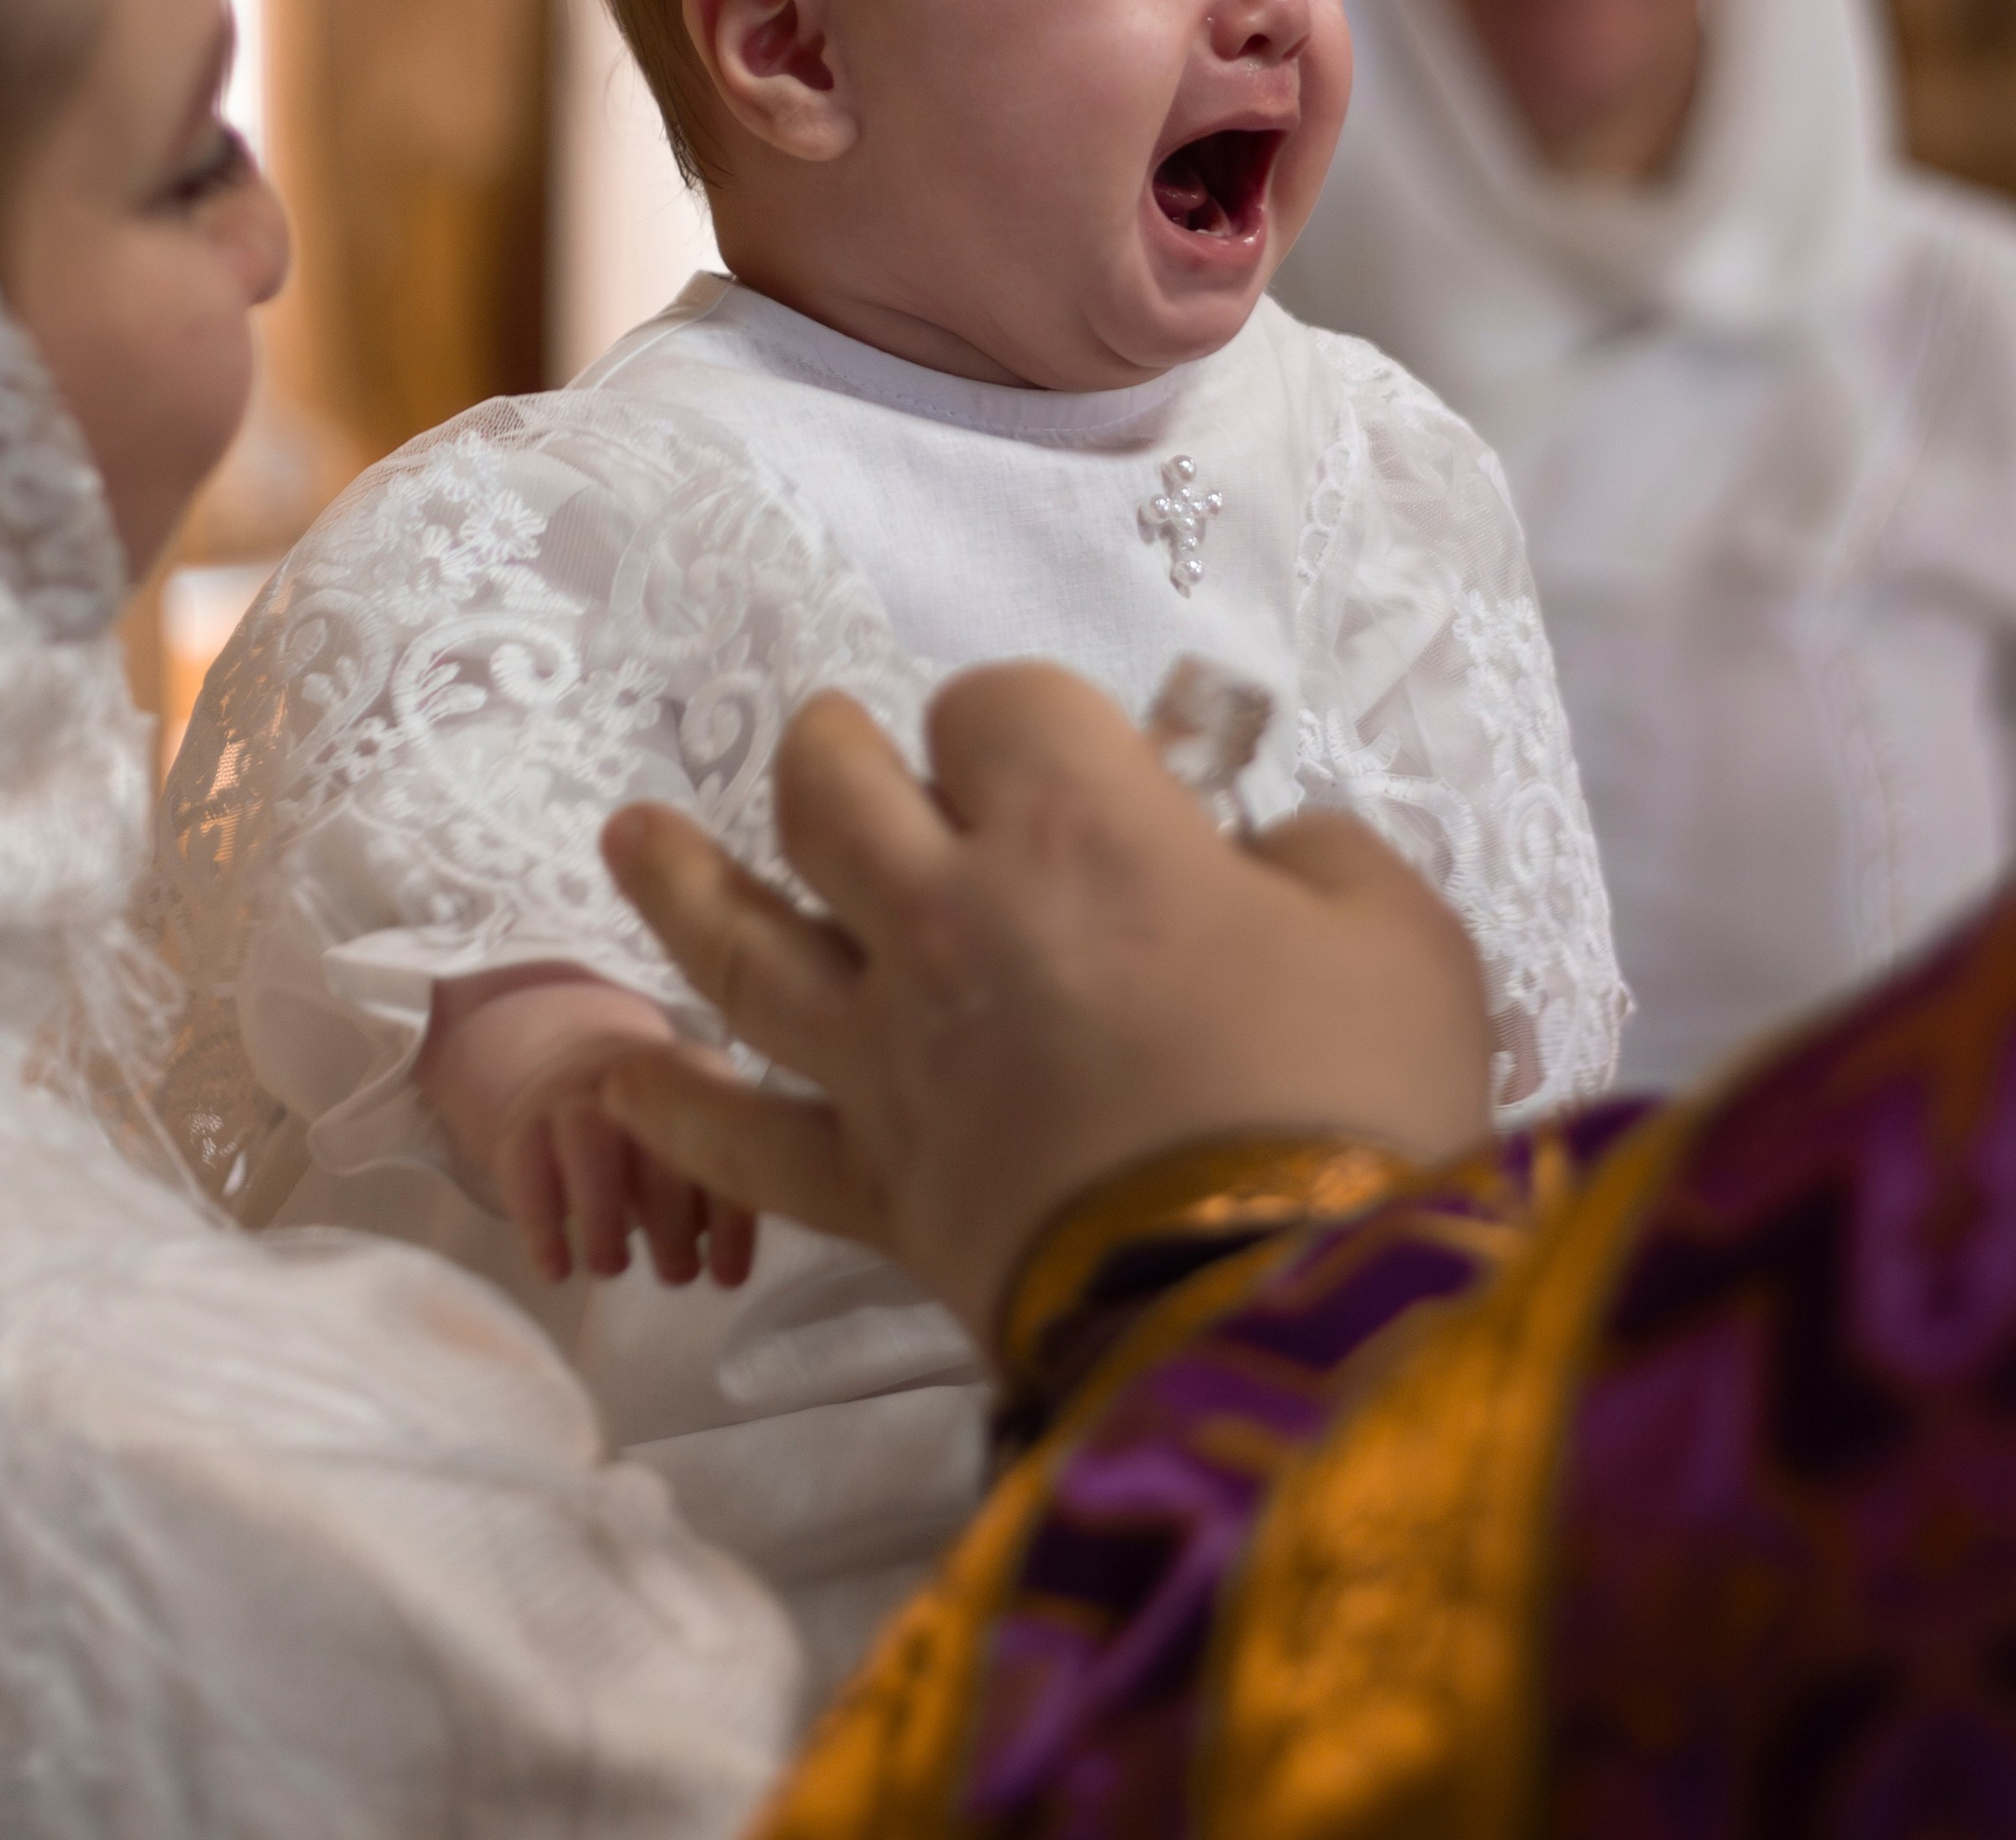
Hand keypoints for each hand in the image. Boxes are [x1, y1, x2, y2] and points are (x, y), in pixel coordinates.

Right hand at [415, 968, 759, 1290]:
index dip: (728, 1213)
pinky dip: (540, 1225)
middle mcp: (632, 1080)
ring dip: (603, 1212)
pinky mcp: (522, 1126)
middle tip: (676, 1277)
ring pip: (587, 1140)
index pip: (721, 1142)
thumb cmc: (651, 1127)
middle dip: (669, 1214)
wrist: (570, 1066)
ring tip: (614, 1270)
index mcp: (693, 1081)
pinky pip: (525, 1168)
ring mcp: (572, 1097)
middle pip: (656, 1135)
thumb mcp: (694, 1139)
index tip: (728, 1279)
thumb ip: (716, 1191)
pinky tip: (557, 1272)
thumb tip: (728, 1270)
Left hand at [598, 663, 1492, 1341]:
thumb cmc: (1353, 1096)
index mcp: (1074, 826)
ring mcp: (892, 1056)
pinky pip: (749, 1143)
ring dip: (683, 883)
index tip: (1070, 756)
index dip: (1023, 717)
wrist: (1273, 1310)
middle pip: (835, 793)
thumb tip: (1253, 858)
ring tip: (630, 837)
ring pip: (746, 944)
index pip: (994, 706)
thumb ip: (1311, 856)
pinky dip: (677, 1112)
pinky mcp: (877, 1189)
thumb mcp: (1396, 930)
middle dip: (835, 754)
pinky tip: (619, 1083)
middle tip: (841, 752)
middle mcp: (949, 917)